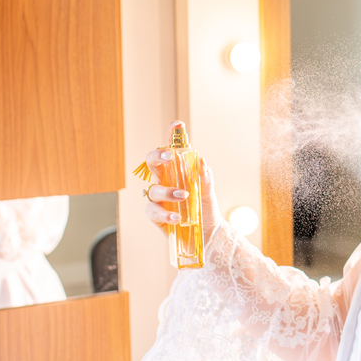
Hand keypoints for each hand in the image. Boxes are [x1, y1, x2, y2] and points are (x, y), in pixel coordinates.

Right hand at [141, 121, 220, 244]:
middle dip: (157, 155)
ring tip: (183, 196)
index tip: (177, 124)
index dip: (172, 135)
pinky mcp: (156, 216)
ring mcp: (158, 198)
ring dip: (167, 190)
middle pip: (152, 162)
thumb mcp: (208, 193)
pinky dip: (165, 212)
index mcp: (177, 171)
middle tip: (169, 155)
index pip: (172, 149)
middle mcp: (165, 181)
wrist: (207, 236)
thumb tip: (200, 161)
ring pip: (152, 188)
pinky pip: (152, 210)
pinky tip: (177, 217)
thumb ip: (205, 177)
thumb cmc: (206, 210)